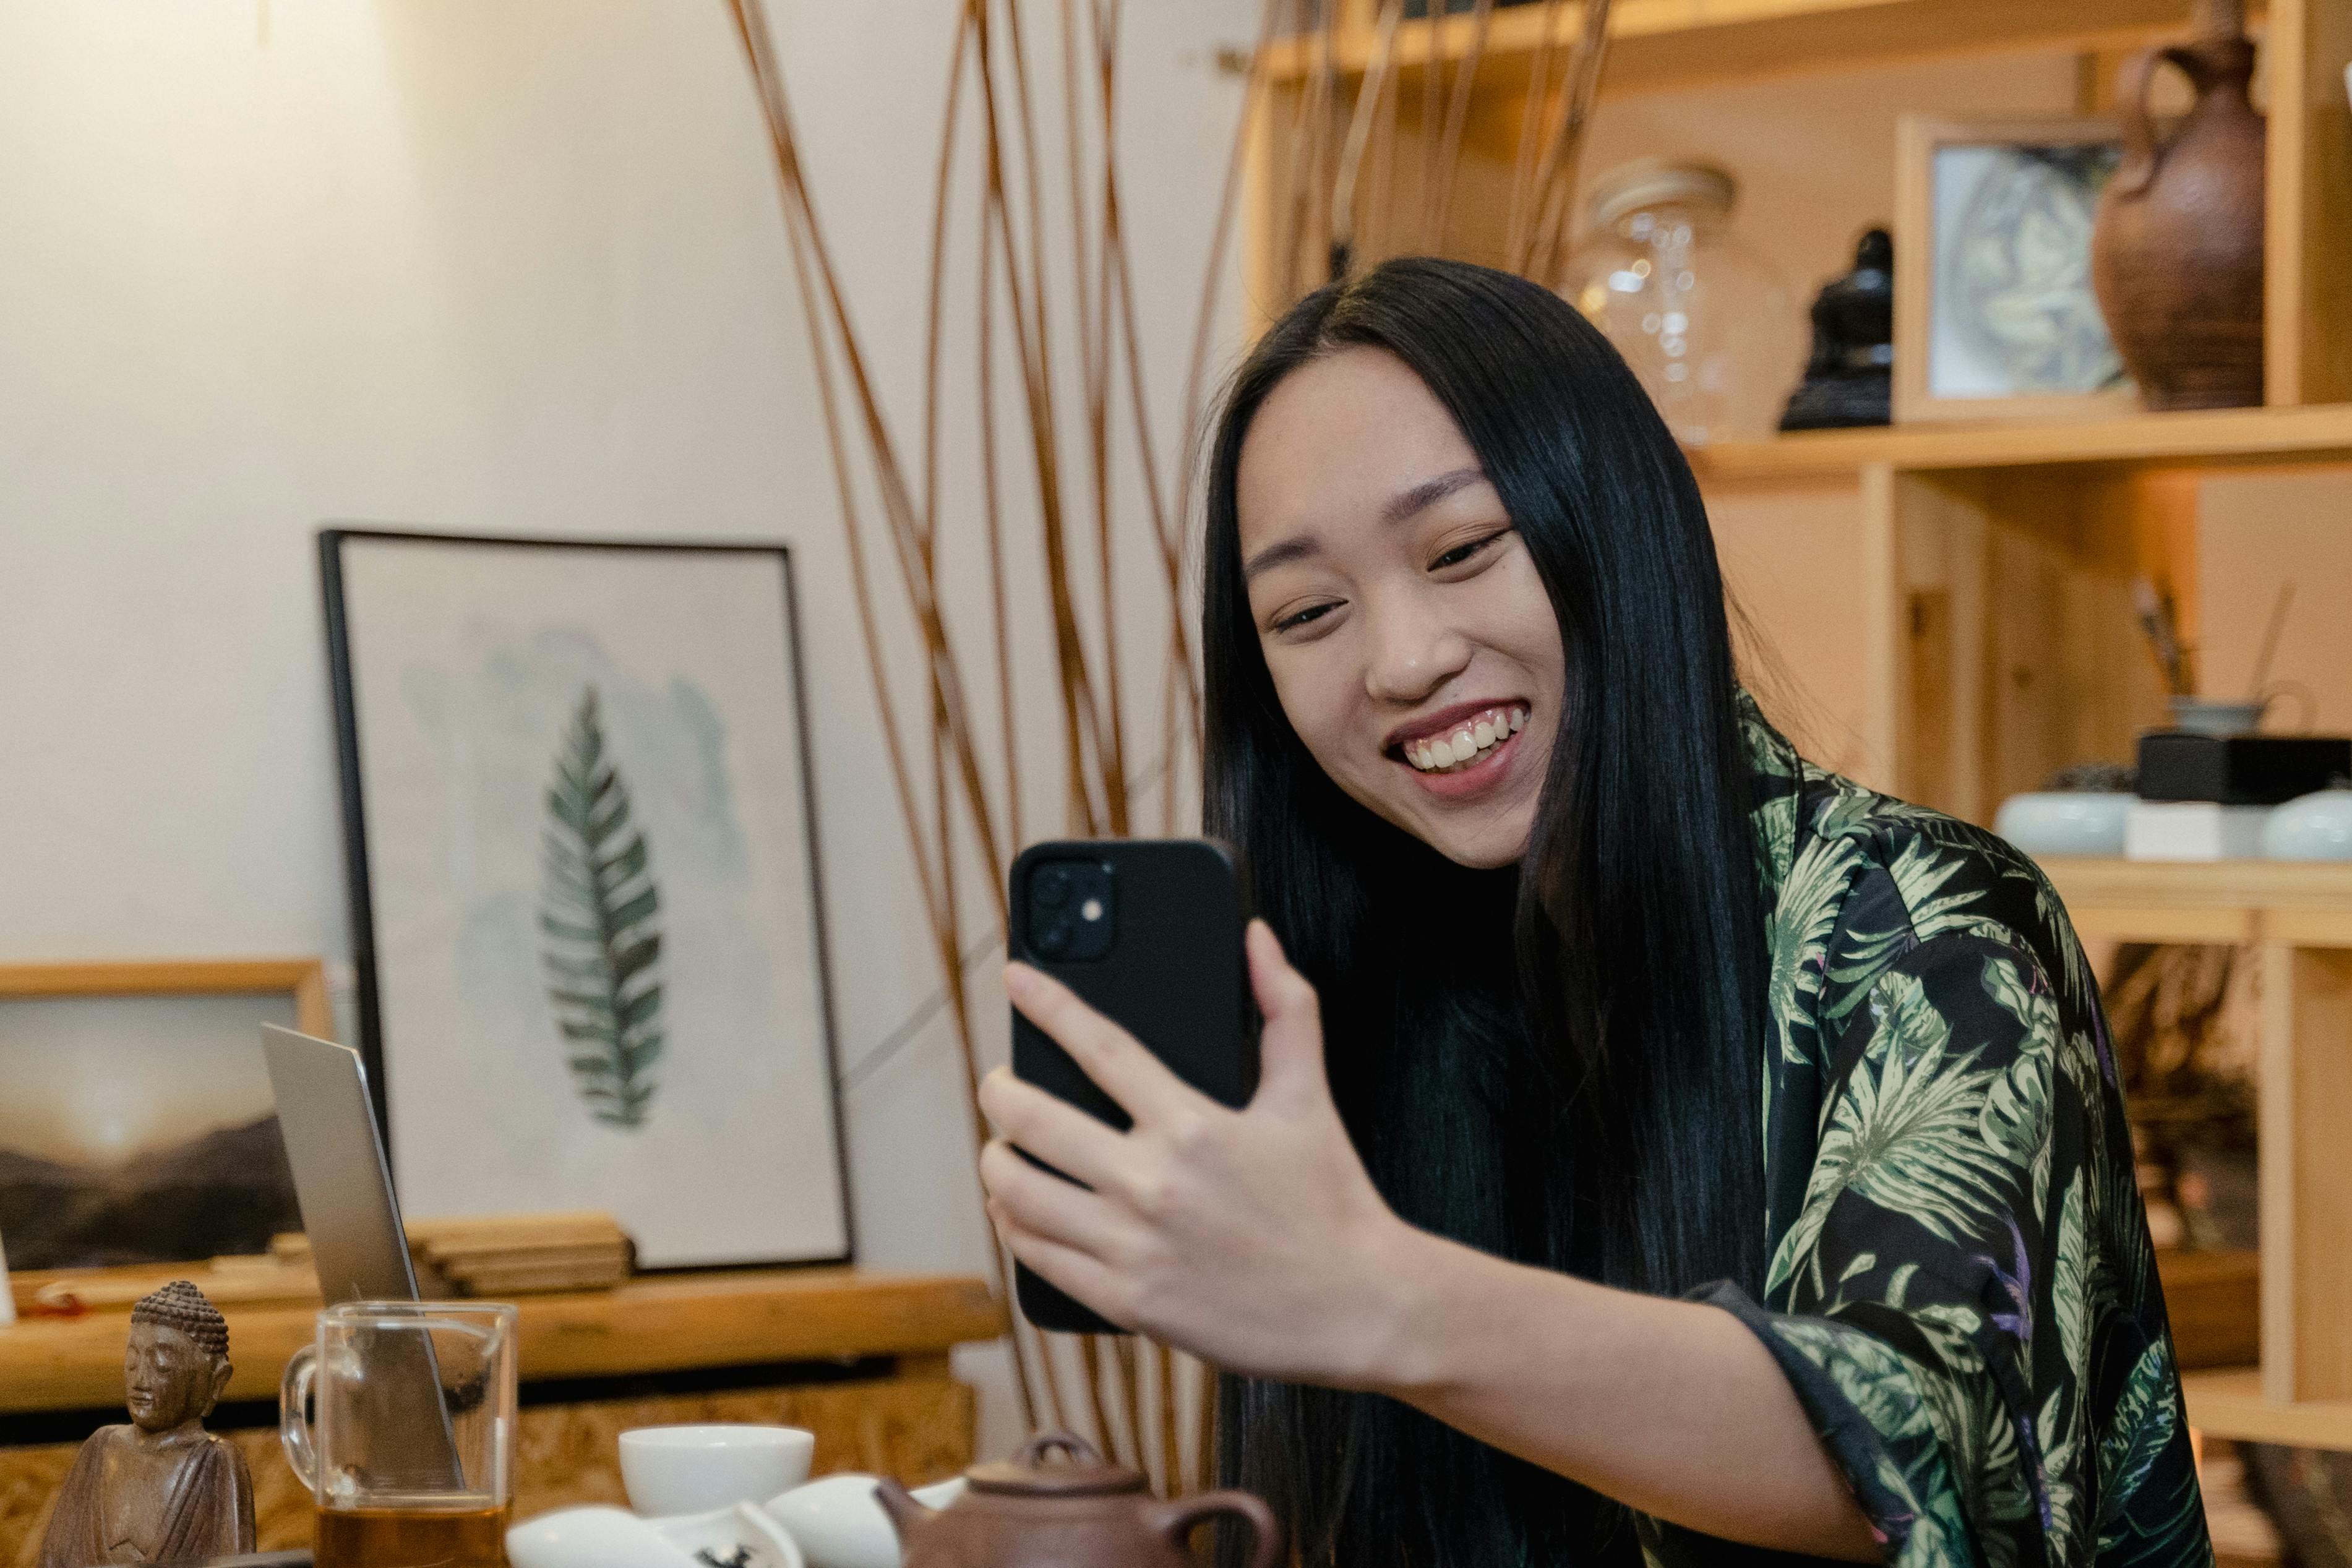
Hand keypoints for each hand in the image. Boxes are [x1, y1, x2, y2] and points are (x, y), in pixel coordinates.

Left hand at [978, 919, 1417, 1384]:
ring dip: (995, 1161)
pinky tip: (1015, 1209)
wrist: (1359, 1308)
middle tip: (999, 1083)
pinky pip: (1038, 1256)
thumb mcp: (1309, 1096)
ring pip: (1019, 1193)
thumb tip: (1259, 940)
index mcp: (1193, 1124)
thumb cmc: (1333, 1201)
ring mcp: (1134, 1245)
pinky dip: (1013, 1225)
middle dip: (999, 1092)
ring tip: (1002, 1146)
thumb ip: (1286, 1007)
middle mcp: (1154, 1182)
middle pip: (1033, 1121)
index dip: (1048, 1005)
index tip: (1016, 979)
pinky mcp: (1127, 1300)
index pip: (1099, 1047)